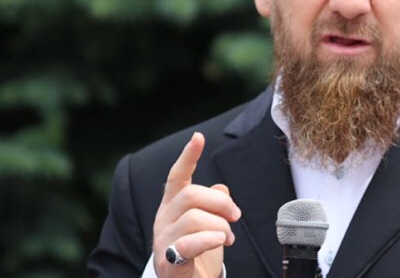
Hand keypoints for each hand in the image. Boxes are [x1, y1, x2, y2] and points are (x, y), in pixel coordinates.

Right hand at [153, 132, 240, 277]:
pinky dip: (209, 239)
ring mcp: (163, 240)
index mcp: (172, 206)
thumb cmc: (198, 252)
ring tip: (228, 238)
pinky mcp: (169, 261)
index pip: (177, 176)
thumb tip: (222, 188)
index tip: (198, 138)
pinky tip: (221, 241)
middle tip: (236, 216)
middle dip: (220, 202)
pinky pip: (187, 243)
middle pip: (191, 194)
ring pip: (193, 217)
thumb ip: (212, 203)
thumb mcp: (208, 223)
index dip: (187, 156)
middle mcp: (163, 219)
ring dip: (220, 226)